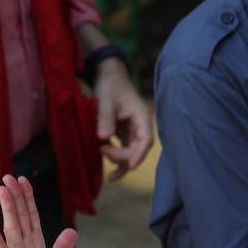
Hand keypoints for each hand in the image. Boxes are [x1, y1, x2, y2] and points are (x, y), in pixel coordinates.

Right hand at [0, 175, 76, 247]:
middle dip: (16, 196)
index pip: (31, 216)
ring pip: (12, 229)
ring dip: (8, 210)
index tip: (23, 179)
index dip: (28, 197)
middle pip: (21, 217)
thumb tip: (72, 231)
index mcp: (34, 245)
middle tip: (8, 175)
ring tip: (2, 191)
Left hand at [92, 61, 153, 180]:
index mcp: (141, 116)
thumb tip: (103, 138)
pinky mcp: (124, 134)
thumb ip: (105, 118)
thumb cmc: (110, 85)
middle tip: (102, 149)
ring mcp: (132, 131)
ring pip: (131, 154)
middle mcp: (140, 126)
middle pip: (138, 150)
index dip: (139, 154)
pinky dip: (115, 159)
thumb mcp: (106, 99)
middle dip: (122, 156)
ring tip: (104, 164)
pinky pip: (123, 151)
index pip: (146, 140)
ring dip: (119, 162)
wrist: (108, 76)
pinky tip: (108, 171)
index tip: (130, 166)